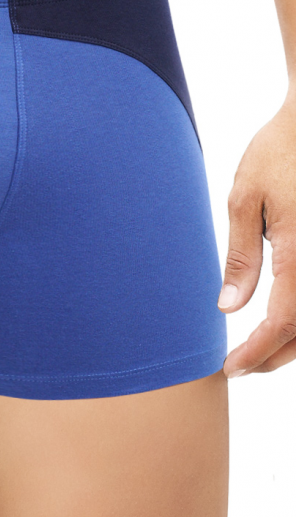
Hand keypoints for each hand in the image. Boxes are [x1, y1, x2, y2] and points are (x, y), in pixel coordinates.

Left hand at [219, 95, 295, 376]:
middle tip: (241, 365)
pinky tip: (288, 318)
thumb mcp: (246, 197)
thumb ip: (242, 256)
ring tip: (262, 348)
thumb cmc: (280, 149)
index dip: (257, 354)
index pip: (282, 324)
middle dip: (276, 357)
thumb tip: (229, 308)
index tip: (230, 367)